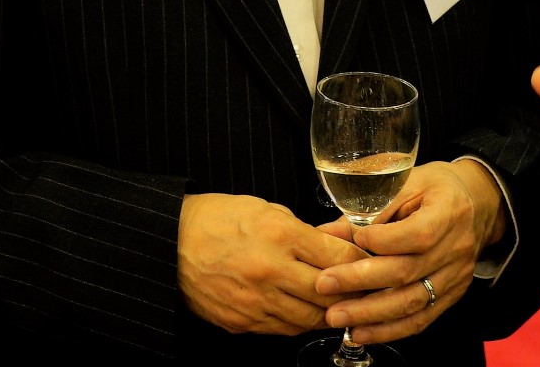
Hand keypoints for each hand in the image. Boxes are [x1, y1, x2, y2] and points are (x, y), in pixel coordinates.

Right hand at [177, 193, 368, 335]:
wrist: (169, 243)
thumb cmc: (217, 218)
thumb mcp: (264, 209)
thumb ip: (303, 229)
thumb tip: (337, 242)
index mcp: (280, 234)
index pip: (339, 256)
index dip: (360, 260)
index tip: (370, 261)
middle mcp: (271, 271)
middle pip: (331, 293)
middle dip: (352, 292)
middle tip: (364, 289)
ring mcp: (256, 302)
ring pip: (311, 318)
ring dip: (327, 312)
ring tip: (338, 304)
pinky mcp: (242, 323)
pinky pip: (284, 329)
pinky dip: (299, 321)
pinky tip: (304, 311)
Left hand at [311, 160, 500, 345]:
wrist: (478, 204)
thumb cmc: (436, 188)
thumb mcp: (407, 182)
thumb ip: (370, 208)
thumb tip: (325, 233)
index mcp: (448, 211)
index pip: (417, 234)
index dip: (382, 240)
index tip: (350, 240)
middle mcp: (456, 248)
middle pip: (407, 272)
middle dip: (360, 282)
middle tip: (324, 285)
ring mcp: (455, 276)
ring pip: (412, 302)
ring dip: (370, 314)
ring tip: (337, 317)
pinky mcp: (451, 296)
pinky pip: (421, 320)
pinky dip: (389, 330)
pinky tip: (362, 332)